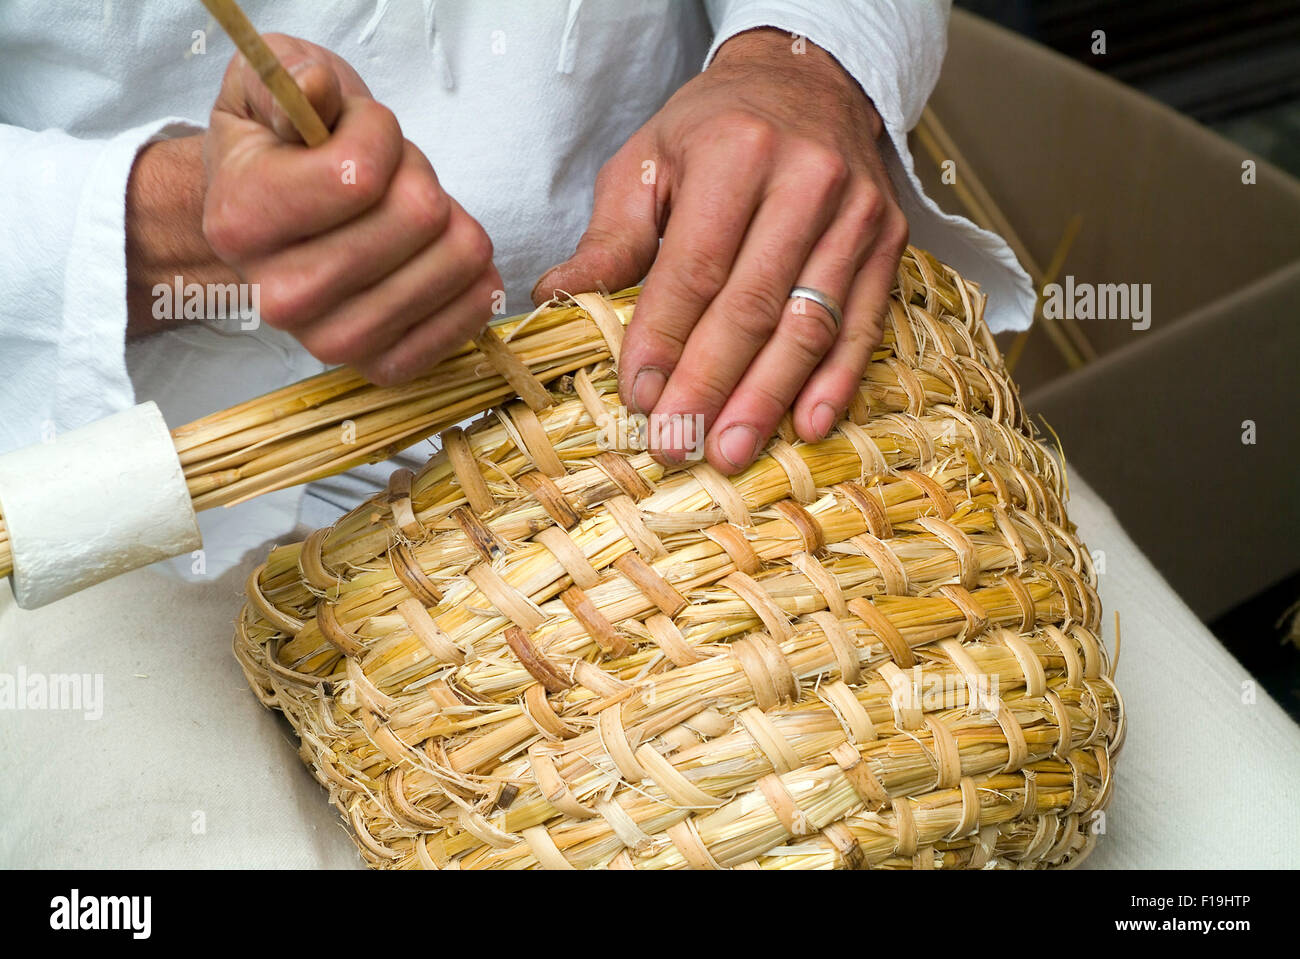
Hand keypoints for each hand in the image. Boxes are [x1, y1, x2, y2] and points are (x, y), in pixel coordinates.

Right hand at [202, 34, 499, 384]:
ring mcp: (331, 341)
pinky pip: (462, 324)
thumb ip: (290, 78)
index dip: (381, 134)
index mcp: (240, 222)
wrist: (271, 223)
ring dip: (452, 225)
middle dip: (421, 179)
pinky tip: (449, 261)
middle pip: (417, 218)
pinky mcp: (379, 366)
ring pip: (453, 264)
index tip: (361, 133)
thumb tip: (315, 89)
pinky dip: (473, 285)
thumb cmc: (281, 149)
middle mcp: (279, 297)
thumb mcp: (267, 88)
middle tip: (392, 181)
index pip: (361, 175)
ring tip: (412, 219)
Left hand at [533, 28, 906, 472]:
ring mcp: (857, 214)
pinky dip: (837, 381)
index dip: (665, 338)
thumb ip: (612, 235)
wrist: (810, 82)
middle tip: (677, 443)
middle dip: (710, 384)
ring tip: (729, 451)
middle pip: (752, 305)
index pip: (695, 267)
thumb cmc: (715, 128)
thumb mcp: (648, 161)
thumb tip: (558, 296)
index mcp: (735, 153)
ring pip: (808, 324)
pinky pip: (863, 324)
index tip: (639, 397)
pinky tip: (808, 425)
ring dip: (767, 398)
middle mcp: (806, 180)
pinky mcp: (889, 242)